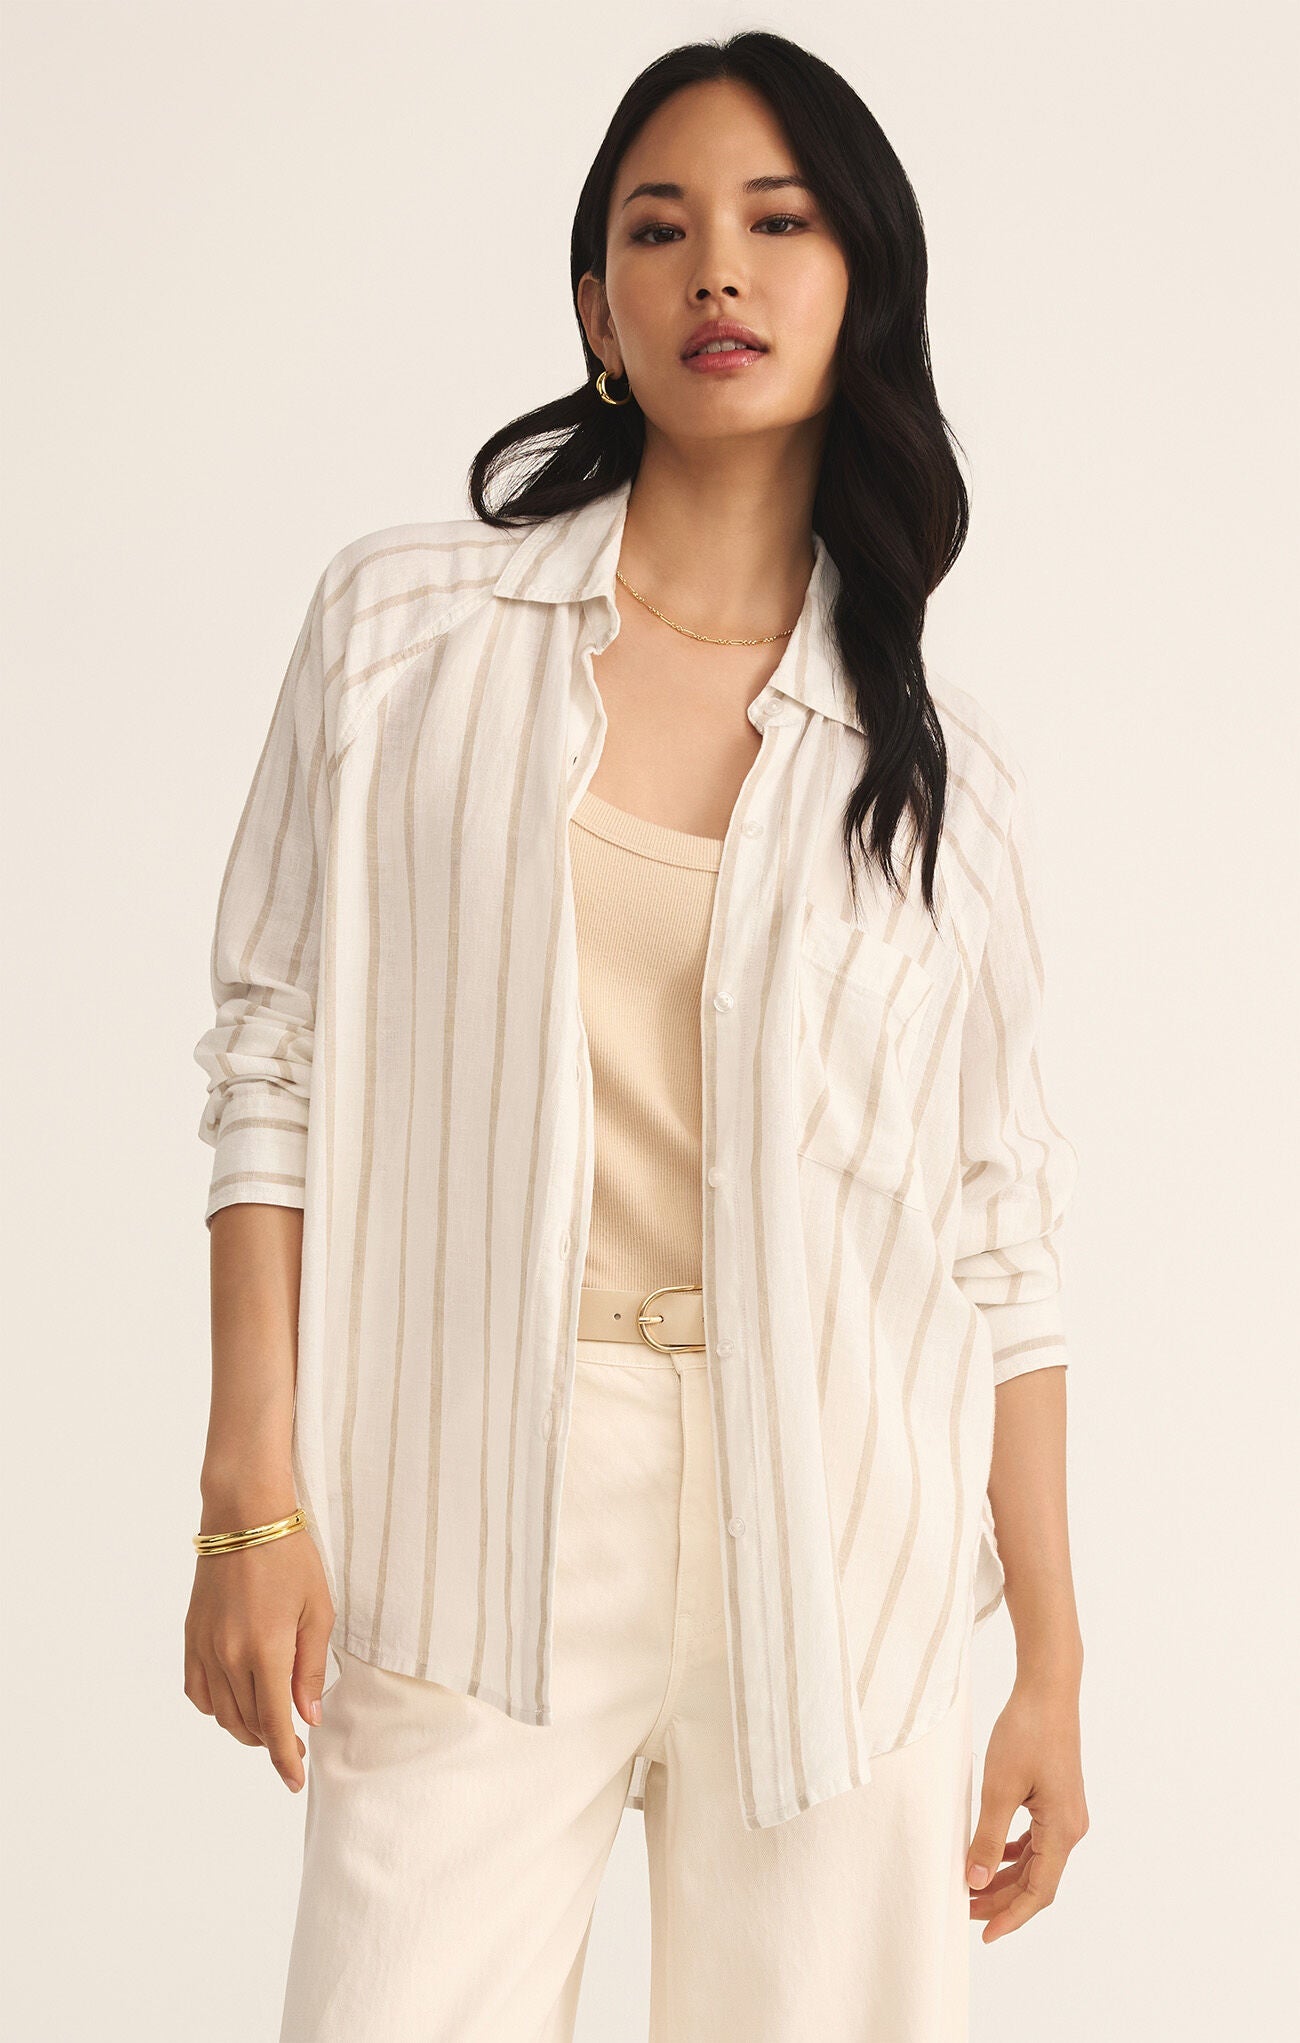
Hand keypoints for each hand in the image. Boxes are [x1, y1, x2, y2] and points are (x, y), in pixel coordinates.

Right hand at [184, 1514, 334, 1793]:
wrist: (243, 1518)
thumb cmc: (290, 1557)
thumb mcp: (317, 1610)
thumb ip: (310, 1669)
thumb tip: (307, 1716)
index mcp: (265, 1650)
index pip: (273, 1723)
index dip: (284, 1758)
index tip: (295, 1779)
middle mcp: (229, 1656)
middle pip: (247, 1723)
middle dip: (271, 1742)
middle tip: (293, 1743)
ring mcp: (204, 1648)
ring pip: (221, 1713)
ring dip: (245, 1728)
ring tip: (269, 1724)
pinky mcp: (191, 1637)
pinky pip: (197, 1691)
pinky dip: (215, 1707)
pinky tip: (235, 1702)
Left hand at [966, 1663, 1088, 1940]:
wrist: (1048, 1688)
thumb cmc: (1027, 1731)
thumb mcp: (1000, 1787)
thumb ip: (988, 1837)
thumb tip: (976, 1880)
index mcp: (1063, 1830)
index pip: (1039, 1892)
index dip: (1011, 1916)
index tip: (983, 1934)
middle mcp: (1071, 1827)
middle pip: (1037, 1880)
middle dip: (1002, 1898)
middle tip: (964, 1909)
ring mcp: (1066, 1813)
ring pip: (1036, 1861)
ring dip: (1006, 1876)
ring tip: (972, 1885)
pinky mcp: (1056, 1798)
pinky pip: (1036, 1840)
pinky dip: (1013, 1852)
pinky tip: (991, 1853)